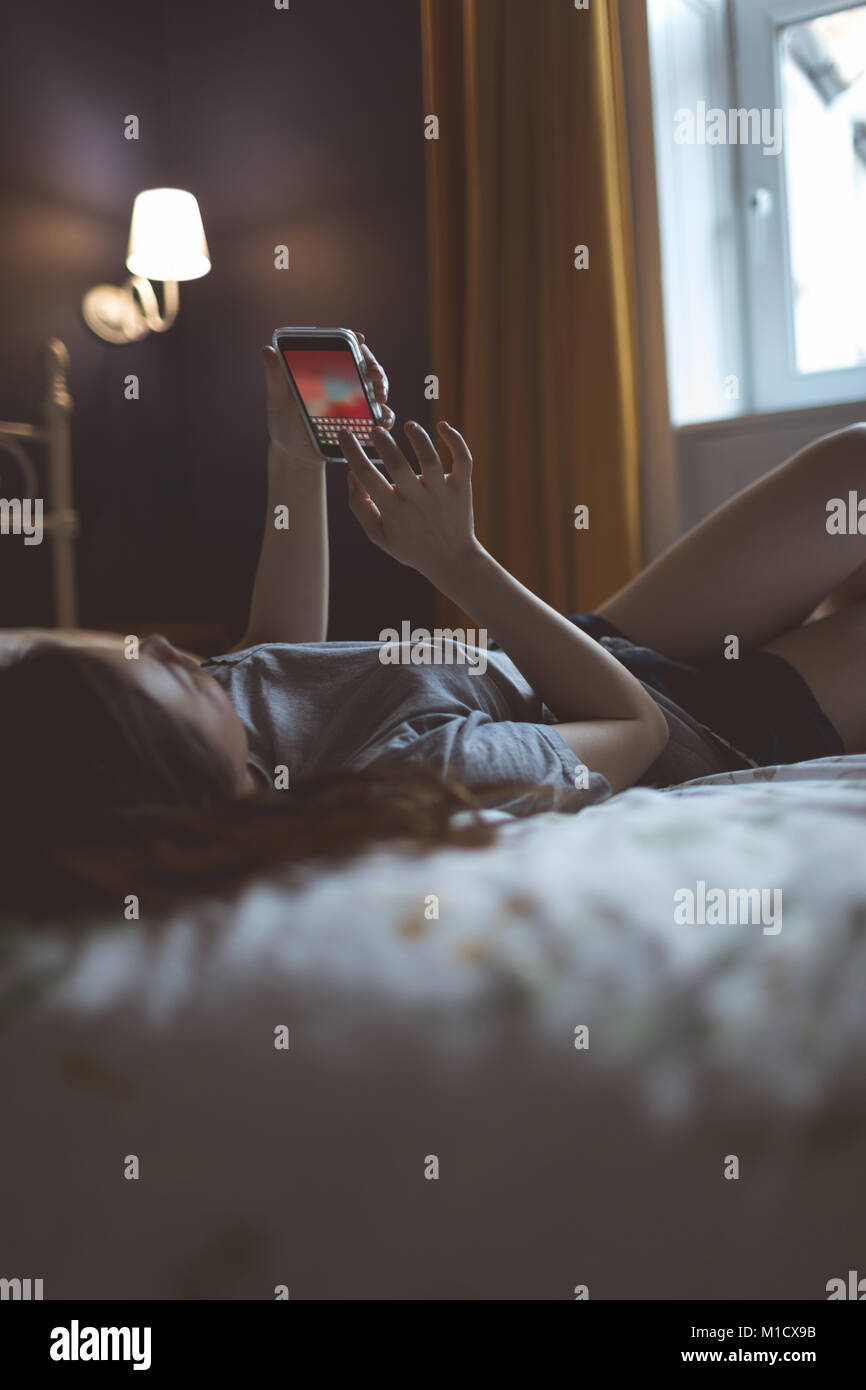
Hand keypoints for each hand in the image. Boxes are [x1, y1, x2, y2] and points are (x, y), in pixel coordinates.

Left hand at [260, 333, 394, 463]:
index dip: (354, 341)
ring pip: (379, 388)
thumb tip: (266, 350)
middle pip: (368, 365)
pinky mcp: (364, 422)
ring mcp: (357, 401)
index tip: (360, 340)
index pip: (345, 348)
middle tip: (374, 376)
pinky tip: (381, 422)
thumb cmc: (284, 422)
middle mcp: (345, 381)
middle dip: (375, 368)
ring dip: (383, 390)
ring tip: (380, 398)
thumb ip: (275, 376)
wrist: (295, 454)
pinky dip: (386, 417)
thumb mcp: (277, 399)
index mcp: (326, 369)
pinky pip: (381, 416)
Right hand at [342, 419, 478, 584]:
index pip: (367, 477)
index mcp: (393, 511)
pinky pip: (462, 460)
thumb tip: (351, 474)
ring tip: (409, 425)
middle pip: (398, 465)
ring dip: (419, 437)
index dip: (352, 452)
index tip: (344, 433)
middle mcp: (417, 500)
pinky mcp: (461, 488)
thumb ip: (361, 506)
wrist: (452, 561)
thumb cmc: (411, 546)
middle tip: (376, 430)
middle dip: (385, 443)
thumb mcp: (379, 535)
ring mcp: (441, 493)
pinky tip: (443, 426)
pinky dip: (456, 441)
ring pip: (431, 459)